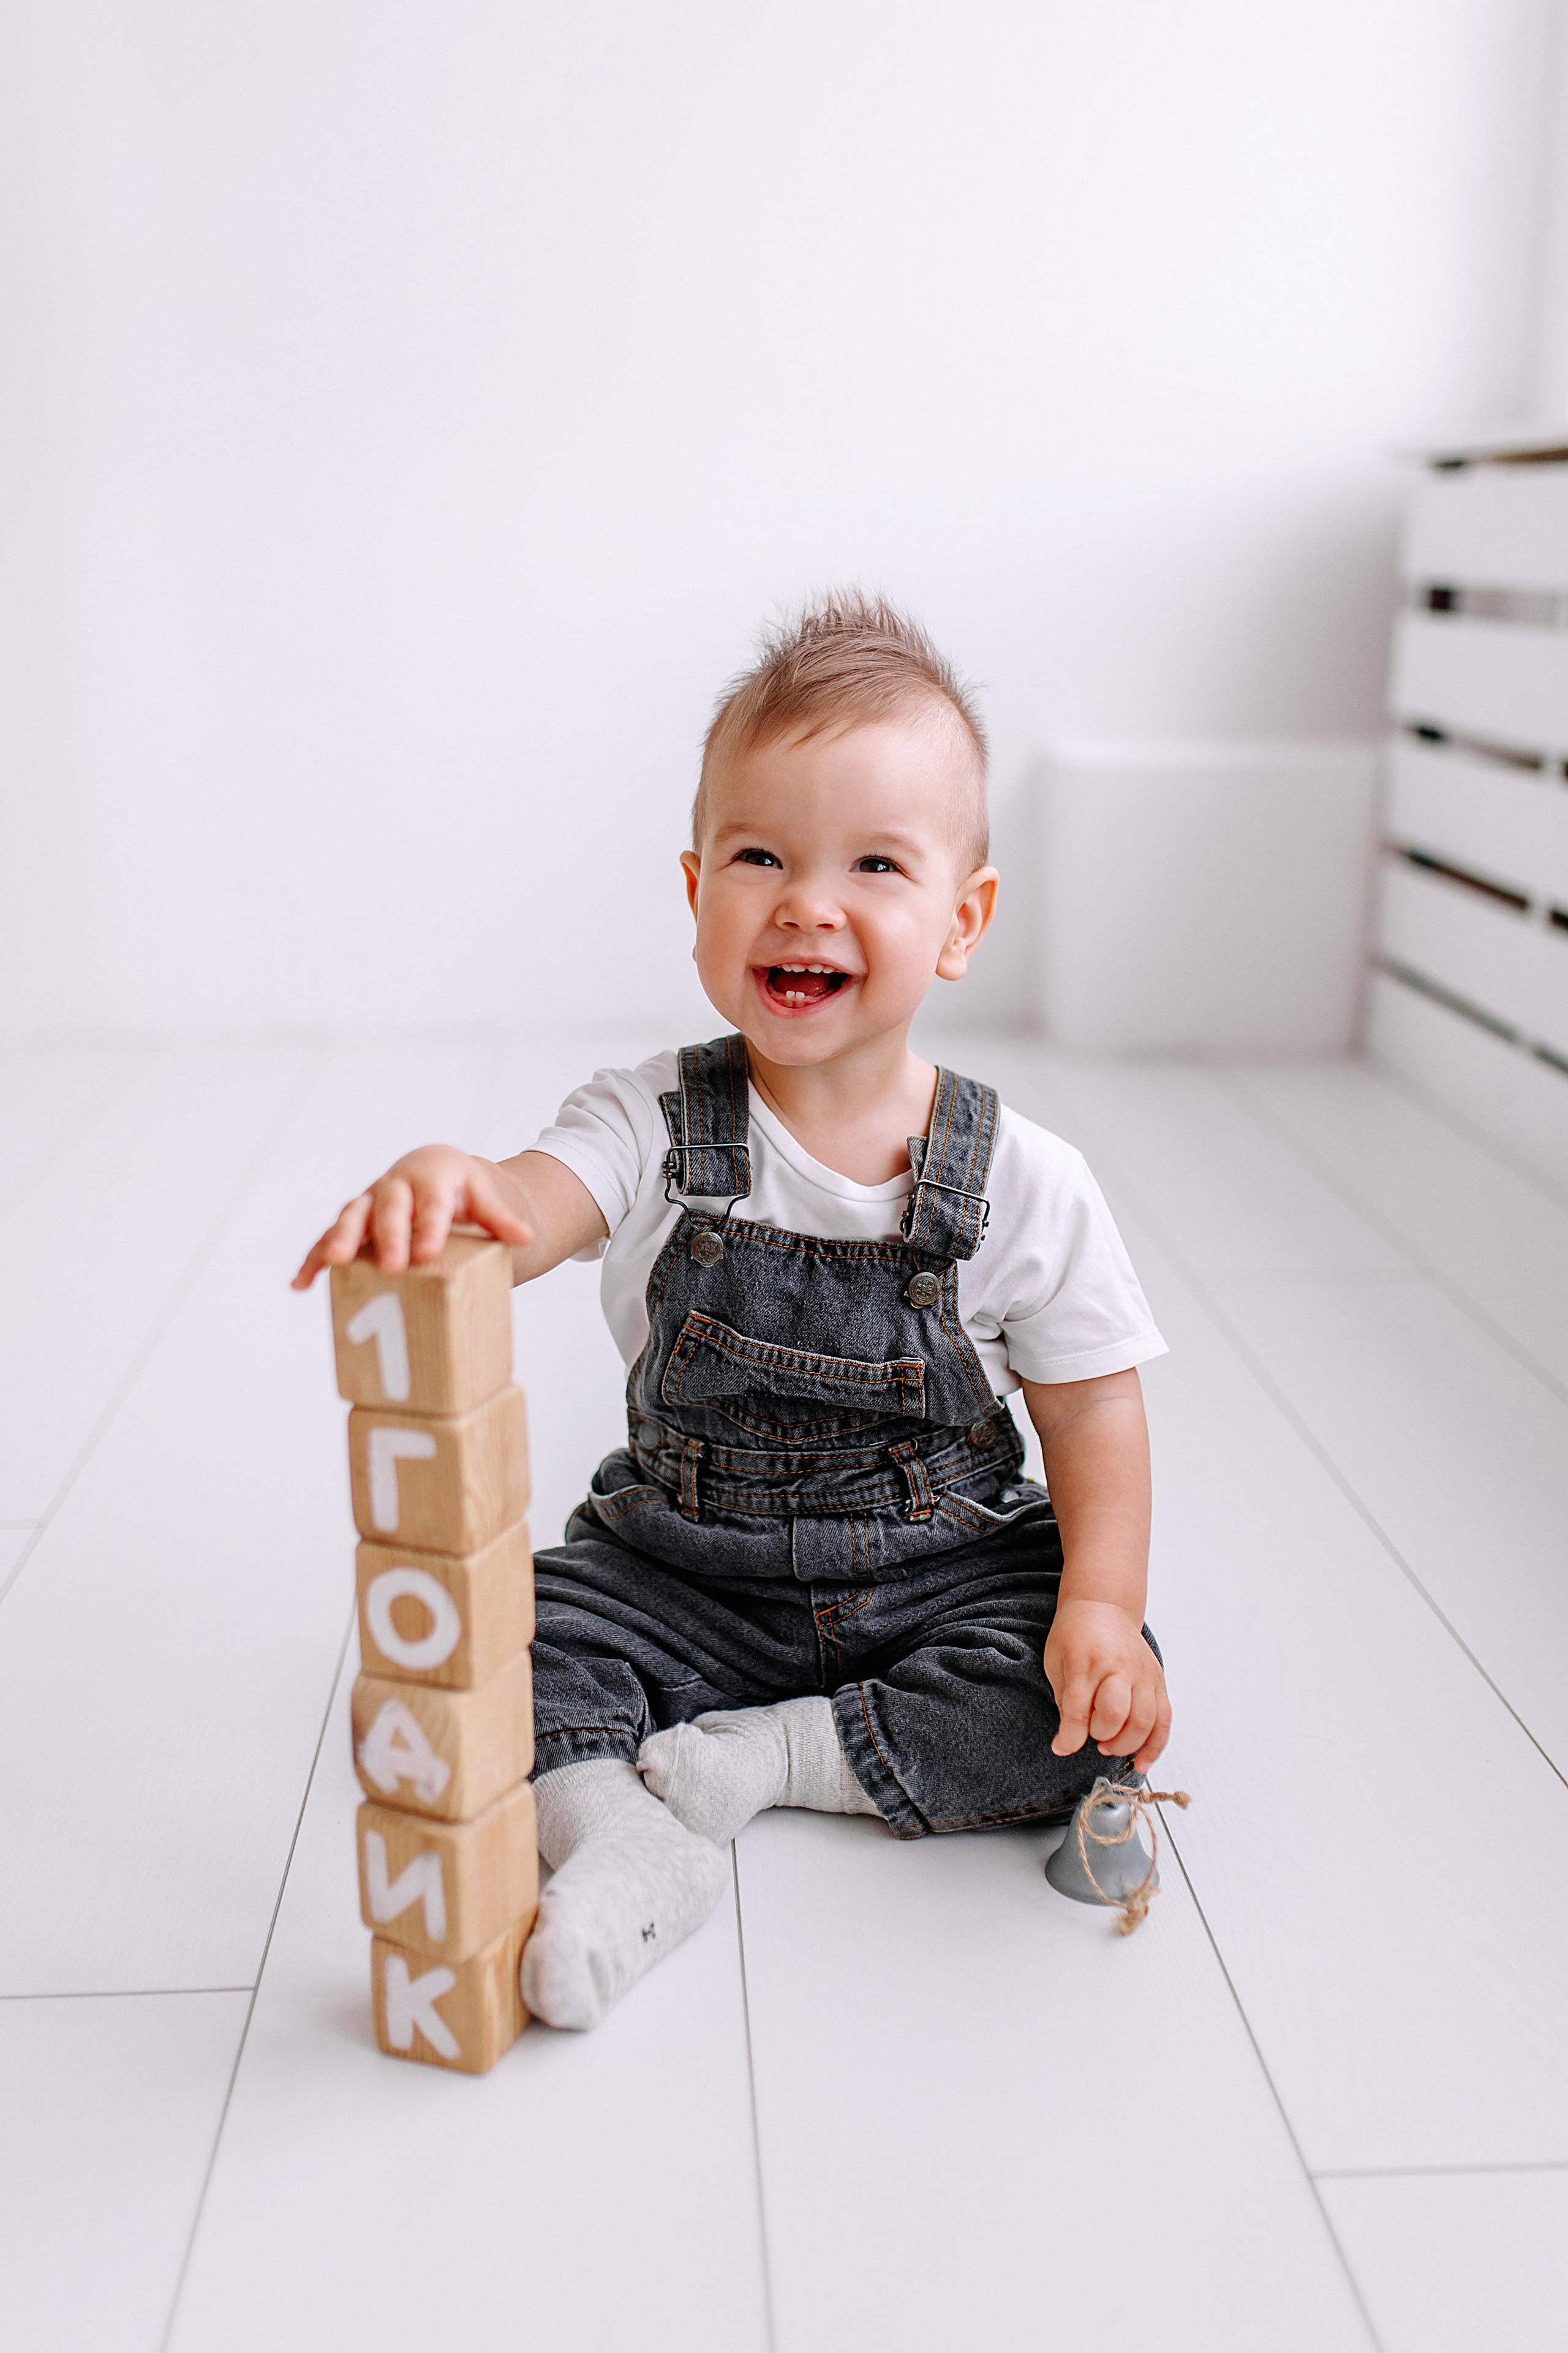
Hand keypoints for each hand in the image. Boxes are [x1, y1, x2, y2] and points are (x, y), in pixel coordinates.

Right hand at [291, 1146, 532, 1288]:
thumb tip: (526, 1237)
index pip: (431, 1202)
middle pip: (389, 1208)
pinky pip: (328, 1239)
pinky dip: (314, 1259)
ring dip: (341, 1239)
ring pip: (351, 1217)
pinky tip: (301, 1284)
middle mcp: (395, 1186)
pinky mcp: (352, 1223)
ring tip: (336, 1262)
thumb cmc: (460, 1190)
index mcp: (431, 1177)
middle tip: (392, 1266)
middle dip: (388, 1237)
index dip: (429, 1225)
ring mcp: (369, 1203)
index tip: (428, 1251)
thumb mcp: (482, 1197)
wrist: (432, 1171)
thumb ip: (500, 1219)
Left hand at [1044, 1596, 1170, 1774]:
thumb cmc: (1075, 1635)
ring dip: (1126, 1744)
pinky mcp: (1158, 1681)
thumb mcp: (1056, 1662)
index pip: (1079, 1707)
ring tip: (1109, 1745)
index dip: (1069, 1737)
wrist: (1103, 1606)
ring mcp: (1143, 1674)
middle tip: (1091, 1737)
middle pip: (1115, 1714)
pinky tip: (1142, 1761)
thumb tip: (1066, 1743)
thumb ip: (1065, 1703)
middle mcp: (1118, 1667)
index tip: (1061, 1747)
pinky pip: (1164, 1720)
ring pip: (1144, 1721)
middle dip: (1101, 1736)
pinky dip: (1155, 1746)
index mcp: (1086, 1661)